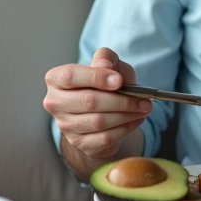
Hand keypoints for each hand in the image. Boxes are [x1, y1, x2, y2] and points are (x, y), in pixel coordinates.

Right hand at [43, 47, 150, 166]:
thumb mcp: (108, 64)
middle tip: (144, 99)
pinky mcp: (79, 142)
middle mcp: (55, 103)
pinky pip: (105, 138)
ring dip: (127, 115)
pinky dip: (125, 128)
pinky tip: (136, 120)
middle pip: (89, 101)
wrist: (101, 111)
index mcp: (56, 79)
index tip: (119, 80)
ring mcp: (65, 126)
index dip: (96, 77)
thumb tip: (105, 66)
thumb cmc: (104, 83)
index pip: (71, 76)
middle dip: (121, 100)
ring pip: (98, 122)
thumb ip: (106, 58)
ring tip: (144, 108)